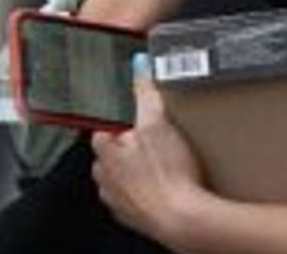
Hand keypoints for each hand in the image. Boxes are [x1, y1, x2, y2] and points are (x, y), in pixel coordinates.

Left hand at [91, 55, 208, 246]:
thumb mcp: (157, 122)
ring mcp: (117, 200)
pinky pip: (138, 200)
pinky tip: (169, 189)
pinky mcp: (134, 219)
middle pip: (112, 155)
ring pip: (123, 179)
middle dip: (130, 149)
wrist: (184, 220)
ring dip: (139, 173)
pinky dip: (149, 194)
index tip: (138, 124)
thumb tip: (138, 67)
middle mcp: (103, 177)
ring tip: (166, 168)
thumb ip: (146, 94)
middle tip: (157, 145)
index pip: (103, 129)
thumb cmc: (168, 174)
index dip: (122, 125)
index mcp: (102, 150)